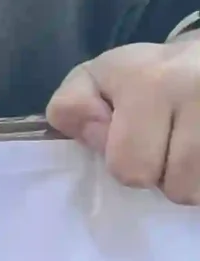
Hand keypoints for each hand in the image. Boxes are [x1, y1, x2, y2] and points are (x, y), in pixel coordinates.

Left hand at [47, 34, 199, 203]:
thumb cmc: (150, 72)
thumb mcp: (100, 77)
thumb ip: (72, 107)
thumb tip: (91, 136)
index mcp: (155, 82)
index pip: (130, 168)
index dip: (126, 161)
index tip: (133, 137)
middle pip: (176, 188)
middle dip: (165, 175)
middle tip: (168, 145)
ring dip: (193, 180)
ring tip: (189, 149)